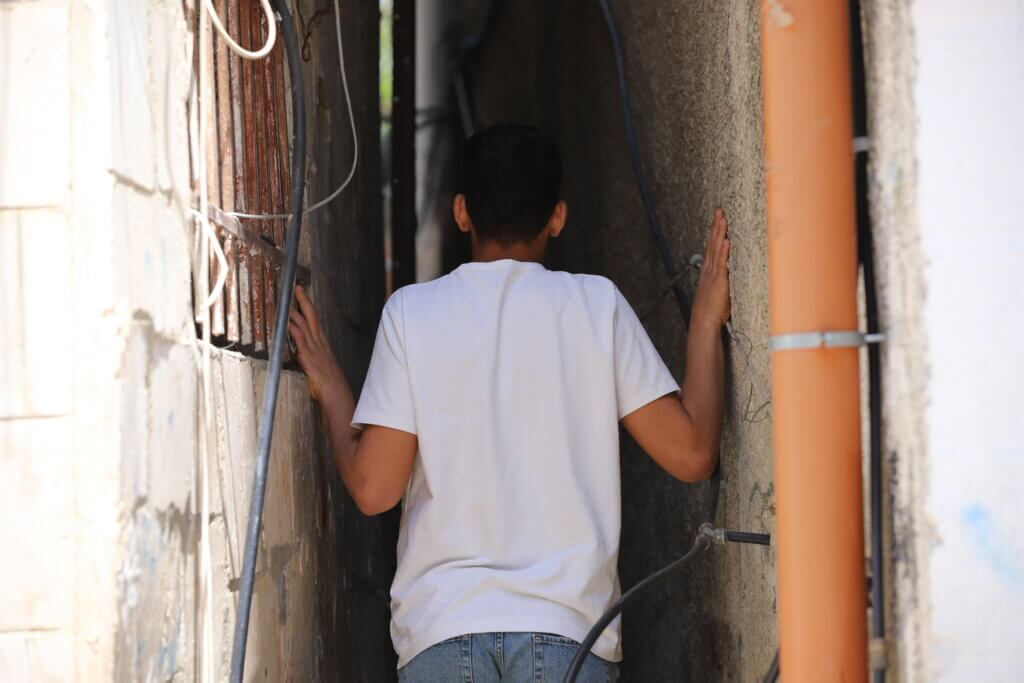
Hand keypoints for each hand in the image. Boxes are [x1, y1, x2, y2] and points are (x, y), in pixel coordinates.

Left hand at [289, 285, 345, 401]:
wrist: (337, 394)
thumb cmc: (330, 385)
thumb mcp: (322, 367)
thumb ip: (313, 357)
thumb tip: (304, 352)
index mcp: (323, 345)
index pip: (315, 321)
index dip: (309, 308)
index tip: (303, 296)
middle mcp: (320, 344)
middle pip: (312, 318)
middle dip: (305, 302)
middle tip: (298, 288)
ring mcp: (315, 350)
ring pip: (306, 326)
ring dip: (297, 313)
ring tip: (289, 301)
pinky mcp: (309, 358)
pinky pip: (301, 341)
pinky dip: (294, 330)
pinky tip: (289, 323)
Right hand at [691, 208, 730, 326]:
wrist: (704, 321)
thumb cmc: (711, 311)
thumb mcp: (718, 292)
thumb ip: (724, 281)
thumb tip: (732, 275)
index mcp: (708, 271)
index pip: (712, 248)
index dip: (714, 233)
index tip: (717, 220)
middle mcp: (709, 269)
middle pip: (712, 243)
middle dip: (716, 227)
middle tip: (719, 211)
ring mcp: (713, 274)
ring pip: (716, 249)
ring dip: (719, 233)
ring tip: (722, 219)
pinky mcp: (718, 280)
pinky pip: (721, 263)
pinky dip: (723, 251)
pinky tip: (726, 240)